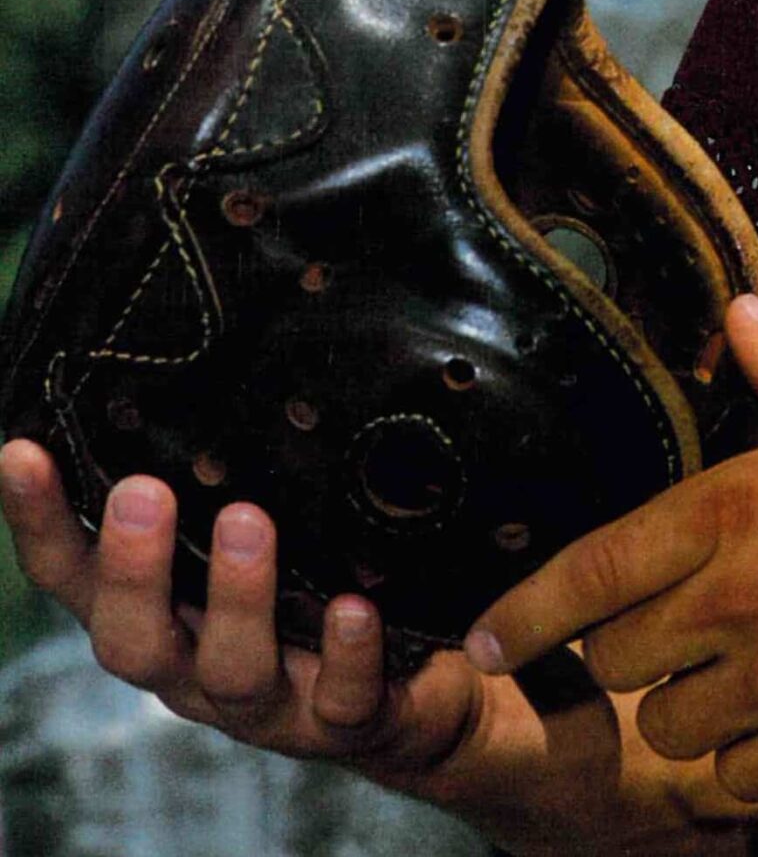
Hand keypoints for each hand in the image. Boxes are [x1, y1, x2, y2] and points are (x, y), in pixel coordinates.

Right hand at [0, 440, 757, 854]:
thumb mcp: (288, 506)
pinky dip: (343, 654)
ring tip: (250, 524)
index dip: (42, 520)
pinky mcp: (351, 722)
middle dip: (135, 566)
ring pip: (230, 671)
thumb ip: (245, 452)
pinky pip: (341, 699)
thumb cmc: (334, 572)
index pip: (79, 573)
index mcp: (171, 608)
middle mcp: (200, 664)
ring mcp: (272, 704)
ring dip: (238, 598)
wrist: (438, 684)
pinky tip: (352, 608)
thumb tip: (243, 311)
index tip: (19, 447)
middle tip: (146, 489)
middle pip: (132, 639)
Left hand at [467, 297, 757, 802]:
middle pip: (616, 656)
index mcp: (740, 505)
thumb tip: (735, 311)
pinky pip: (732, 779)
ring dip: (680, 709)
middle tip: (669, 629)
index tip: (485, 636)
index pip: (596, 568)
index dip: (524, 609)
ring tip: (724, 677)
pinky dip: (740, 762)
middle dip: (627, 648)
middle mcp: (743, 597)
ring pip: (664, 727)